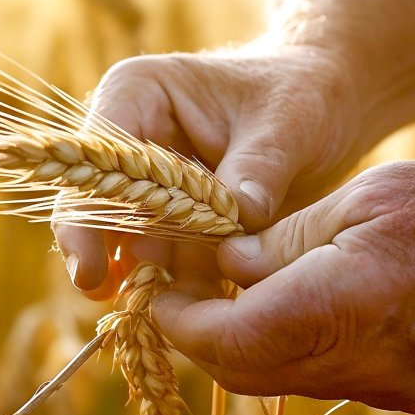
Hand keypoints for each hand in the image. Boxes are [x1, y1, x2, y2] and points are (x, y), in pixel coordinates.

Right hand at [53, 49, 368, 299]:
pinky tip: (206, 317)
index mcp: (139, 95)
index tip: (92, 272)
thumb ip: (258, 167)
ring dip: (157, 285)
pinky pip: (172, 263)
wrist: (328, 103)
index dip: (86, 218)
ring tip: (183, 320)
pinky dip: (187, 290)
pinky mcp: (180, 223)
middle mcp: (134, 142)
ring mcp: (154, 186)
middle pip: (102, 212)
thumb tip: (237, 218)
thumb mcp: (288, 123)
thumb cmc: (302, 93)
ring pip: (136, 247)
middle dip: (120, 262)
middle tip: (139, 310)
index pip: (95, 160)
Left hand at [149, 160, 414, 412]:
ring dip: (242, 344)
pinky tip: (288, 306)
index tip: (155, 287)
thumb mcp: (361, 197)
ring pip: (281, 381)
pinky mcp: (405, 390)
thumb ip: (283, 239)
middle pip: (245, 372)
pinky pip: (323, 379)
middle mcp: (361, 365)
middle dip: (201, 336)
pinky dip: (289, 349)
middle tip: (177, 292)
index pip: (227, 338)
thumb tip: (225, 263)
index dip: (178, 318)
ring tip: (225, 294)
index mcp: (342, 307)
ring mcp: (386, 387)